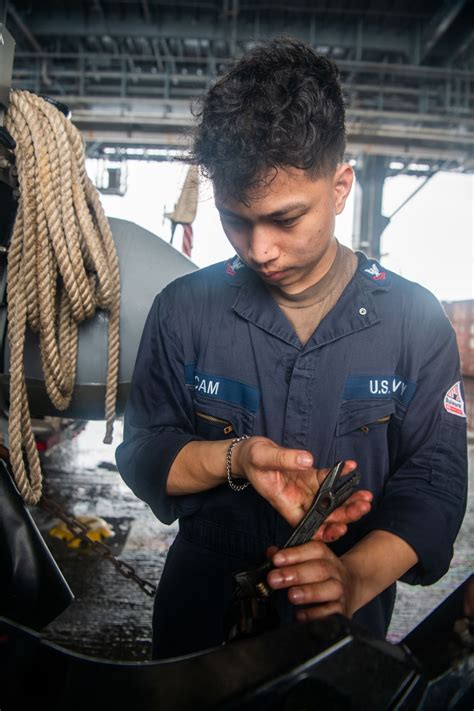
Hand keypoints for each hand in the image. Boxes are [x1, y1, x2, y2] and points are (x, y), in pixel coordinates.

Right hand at [232, 436, 371, 539]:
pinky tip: (351, 467)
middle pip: (324, 514)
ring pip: (331, 499)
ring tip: (365, 495)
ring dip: (349, 498)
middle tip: (363, 507)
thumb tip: (307, 460)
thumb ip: (285, 459)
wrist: (248, 452)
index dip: (325, 531)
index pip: (307, 524)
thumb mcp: (263, 457)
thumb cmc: (251, 458)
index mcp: (285, 503)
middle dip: (346, 514)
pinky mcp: (309, 476)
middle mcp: (298, 500)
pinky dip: (341, 474)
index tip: (341, 529)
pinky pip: (328, 478)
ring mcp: (306, 488)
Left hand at [266, 540, 357, 620]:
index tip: (276, 559)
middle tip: (274, 579)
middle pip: (319, 569)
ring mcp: (340, 591)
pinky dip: (316, 615)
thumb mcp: (308, 561)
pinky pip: (332, 613)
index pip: (314, 550)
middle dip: (295, 574)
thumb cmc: (322, 575)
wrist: (352, 588)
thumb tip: (271, 553)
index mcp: (326, 557)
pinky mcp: (342, 611)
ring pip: (330, 589)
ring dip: (309, 592)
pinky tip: (300, 615)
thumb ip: (289, 557)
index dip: (294, 554)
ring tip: (291, 595)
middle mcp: (336, 572)